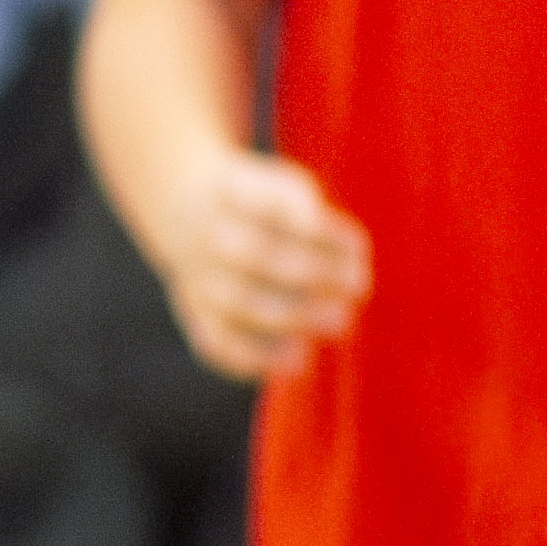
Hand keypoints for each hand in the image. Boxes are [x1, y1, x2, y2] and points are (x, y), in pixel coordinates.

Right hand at [155, 149, 373, 381]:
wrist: (184, 209)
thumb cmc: (257, 202)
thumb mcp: (279, 184)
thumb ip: (309, 209)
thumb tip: (350, 253)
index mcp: (227, 190)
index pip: (274, 207)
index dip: (320, 232)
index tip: (362, 247)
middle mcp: (205, 233)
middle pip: (258, 256)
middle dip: (315, 275)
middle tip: (360, 286)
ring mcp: (196, 274)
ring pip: (240, 302)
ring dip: (296, 317)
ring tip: (341, 321)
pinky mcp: (194, 309)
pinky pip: (217, 341)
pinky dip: (255, 357)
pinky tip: (298, 361)